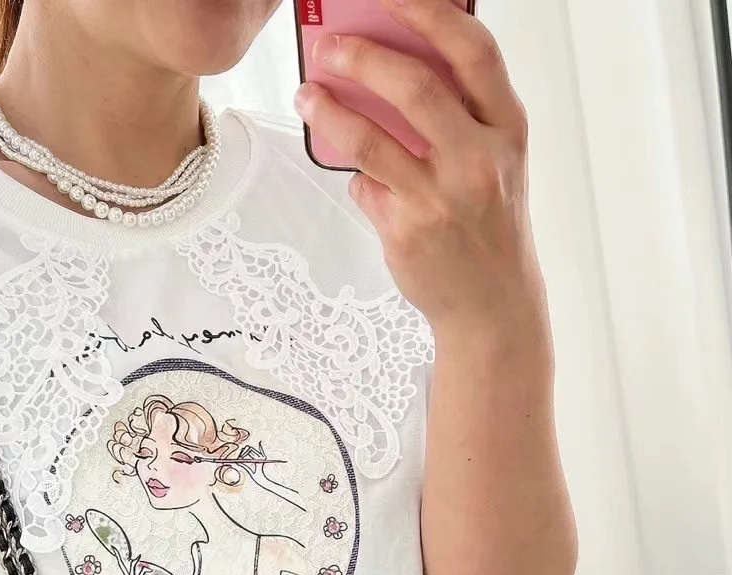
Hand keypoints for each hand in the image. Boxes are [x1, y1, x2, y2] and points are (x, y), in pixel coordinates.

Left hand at [294, 0, 546, 336]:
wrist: (493, 305)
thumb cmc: (487, 223)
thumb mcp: (492, 161)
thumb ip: (456, 117)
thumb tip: (388, 73)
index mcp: (508, 128)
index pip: (473, 51)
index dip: (429, 13)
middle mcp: (480, 159)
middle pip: (416, 87)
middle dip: (364, 56)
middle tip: (330, 44)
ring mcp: (443, 197)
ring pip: (372, 140)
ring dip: (331, 111)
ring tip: (307, 95)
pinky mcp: (409, 231)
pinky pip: (366, 187)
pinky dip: (357, 177)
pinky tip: (355, 175)